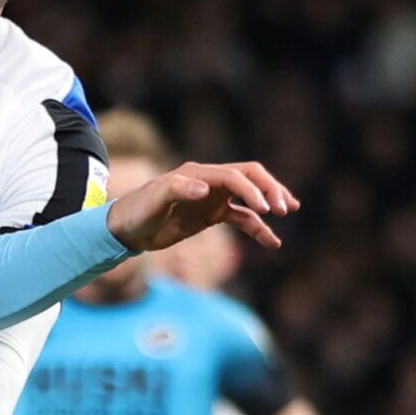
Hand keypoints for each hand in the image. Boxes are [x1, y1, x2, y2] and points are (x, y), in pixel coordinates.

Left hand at [106, 161, 297, 254]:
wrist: (127, 228)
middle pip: (250, 178)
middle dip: (270, 189)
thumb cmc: (139, 210)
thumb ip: (177, 189)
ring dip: (270, 203)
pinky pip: (242, 219)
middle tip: (284, 208)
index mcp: (199, 173)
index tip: (265, 210)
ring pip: (250, 197)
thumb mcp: (154, 200)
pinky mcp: (212, 215)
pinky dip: (258, 228)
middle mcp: (210, 182)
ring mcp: (213, 198)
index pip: (234, 176)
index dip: (252, 190)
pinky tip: (273, 241)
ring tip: (288, 211)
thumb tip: (205, 188)